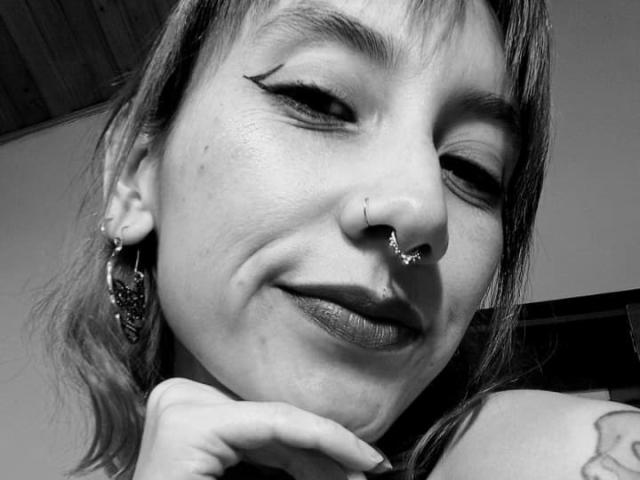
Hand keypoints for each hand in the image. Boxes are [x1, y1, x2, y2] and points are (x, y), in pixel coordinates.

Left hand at [132, 378, 390, 479]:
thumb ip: (298, 476)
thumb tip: (351, 475)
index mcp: (188, 418)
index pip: (279, 420)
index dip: (334, 441)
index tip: (374, 463)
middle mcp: (183, 398)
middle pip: (277, 422)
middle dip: (326, 452)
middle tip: (370, 471)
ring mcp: (185, 405)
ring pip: (268, 428)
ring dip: (310, 456)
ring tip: (350, 475)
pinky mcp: (191, 418)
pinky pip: (250, 435)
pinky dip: (284, 456)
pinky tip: (318, 471)